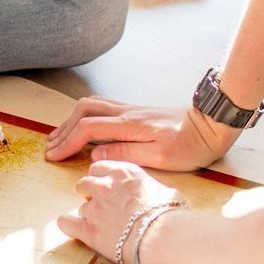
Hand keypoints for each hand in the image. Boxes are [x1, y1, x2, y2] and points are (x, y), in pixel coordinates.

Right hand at [45, 97, 233, 169]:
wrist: (212, 125)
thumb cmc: (191, 145)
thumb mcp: (161, 158)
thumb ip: (125, 154)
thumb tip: (95, 155)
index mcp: (130, 125)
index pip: (88, 128)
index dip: (67, 142)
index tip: (54, 157)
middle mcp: (127, 112)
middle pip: (84, 110)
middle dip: (64, 128)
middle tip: (51, 147)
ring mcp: (131, 109)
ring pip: (92, 105)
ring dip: (72, 119)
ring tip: (60, 136)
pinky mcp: (137, 112)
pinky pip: (103, 107)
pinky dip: (86, 116)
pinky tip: (84, 126)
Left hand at [56, 160, 178, 261]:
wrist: (164, 237)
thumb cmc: (171, 216)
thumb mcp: (166, 192)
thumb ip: (151, 189)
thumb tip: (157, 195)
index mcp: (125, 173)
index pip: (99, 167)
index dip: (101, 179)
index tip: (106, 188)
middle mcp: (106, 185)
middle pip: (84, 183)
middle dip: (90, 194)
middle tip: (102, 207)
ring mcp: (95, 207)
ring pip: (81, 206)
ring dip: (88, 214)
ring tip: (102, 226)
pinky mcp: (88, 229)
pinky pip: (66, 222)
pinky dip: (68, 225)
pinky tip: (73, 228)